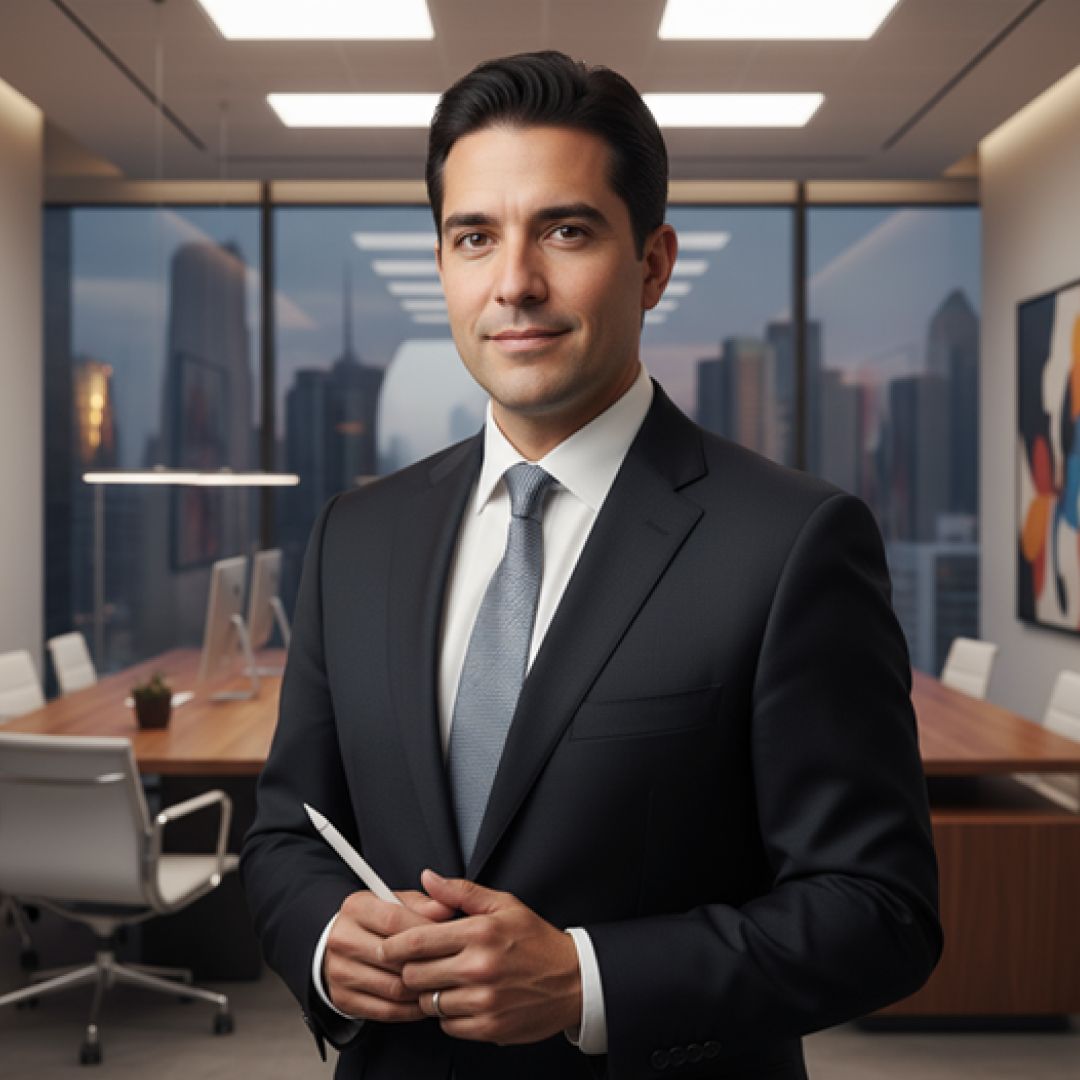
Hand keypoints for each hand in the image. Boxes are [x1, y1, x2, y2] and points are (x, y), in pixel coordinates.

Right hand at [324, 889, 455, 1021]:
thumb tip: (447, 909)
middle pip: (393, 957)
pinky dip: (411, 1010)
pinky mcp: (343, 999)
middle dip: (426, 963)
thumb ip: (424, 904)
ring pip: (393, 987)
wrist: (346, 946)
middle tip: (450, 967)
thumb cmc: (379, 922)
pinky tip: (425, 1001)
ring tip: (442, 985)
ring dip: (421, 990)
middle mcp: (342, 938)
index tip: (448, 938)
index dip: (425, 931)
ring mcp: (339, 971)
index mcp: (355, 907)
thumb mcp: (399, 903)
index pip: (394, 919)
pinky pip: (386, 1010)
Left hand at [381, 869, 582, 1044]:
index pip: (418, 940)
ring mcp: (484, 1000)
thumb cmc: (536, 940)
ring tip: (446, 982)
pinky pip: (447, 1025)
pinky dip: (448, 1015)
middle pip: (415, 976)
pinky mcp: (489, 1027)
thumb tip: (428, 878)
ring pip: (428, 1003)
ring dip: (430, 994)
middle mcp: (479, 967)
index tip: (387, 947)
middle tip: (419, 965)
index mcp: (480, 932)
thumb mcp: (503, 905)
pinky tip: (462, 999)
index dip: (394, 945)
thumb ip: (461, 891)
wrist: (574, 981)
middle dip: (410, 970)